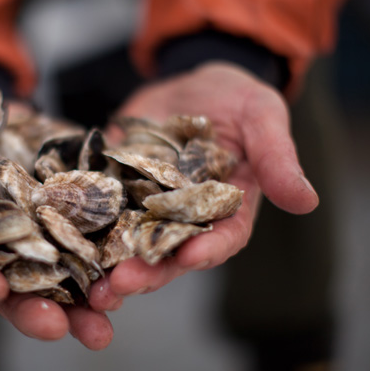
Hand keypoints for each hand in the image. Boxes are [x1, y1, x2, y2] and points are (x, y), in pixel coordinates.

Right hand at [0, 92, 112, 349]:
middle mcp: (6, 247)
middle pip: (21, 289)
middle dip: (41, 311)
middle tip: (62, 327)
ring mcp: (44, 228)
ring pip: (67, 271)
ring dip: (90, 295)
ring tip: (109, 307)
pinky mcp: (76, 206)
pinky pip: (99, 228)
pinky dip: (117, 245)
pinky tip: (136, 258)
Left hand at [90, 61, 318, 309]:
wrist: (189, 84)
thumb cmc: (235, 99)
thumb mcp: (262, 116)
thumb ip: (277, 156)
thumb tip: (306, 201)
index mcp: (225, 208)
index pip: (222, 238)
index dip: (209, 250)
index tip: (192, 257)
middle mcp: (184, 218)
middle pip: (168, 252)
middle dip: (148, 271)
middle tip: (123, 286)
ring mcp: (145, 207)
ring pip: (128, 244)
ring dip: (110, 266)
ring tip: (92, 285)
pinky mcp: (114, 190)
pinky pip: (98, 213)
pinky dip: (82, 228)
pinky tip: (62, 239)